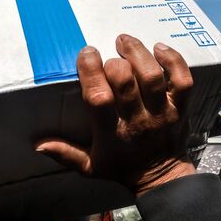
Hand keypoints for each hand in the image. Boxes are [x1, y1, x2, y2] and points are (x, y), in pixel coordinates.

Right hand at [37, 34, 194, 195]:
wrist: (162, 180)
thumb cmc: (122, 168)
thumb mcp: (89, 167)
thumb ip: (65, 154)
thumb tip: (37, 144)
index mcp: (111, 133)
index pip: (99, 98)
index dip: (91, 72)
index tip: (86, 55)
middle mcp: (138, 121)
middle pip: (126, 82)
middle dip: (114, 62)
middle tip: (107, 56)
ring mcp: (163, 114)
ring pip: (153, 77)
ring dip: (138, 53)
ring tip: (125, 41)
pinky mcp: (181, 108)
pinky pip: (183, 80)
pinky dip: (173, 60)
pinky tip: (159, 48)